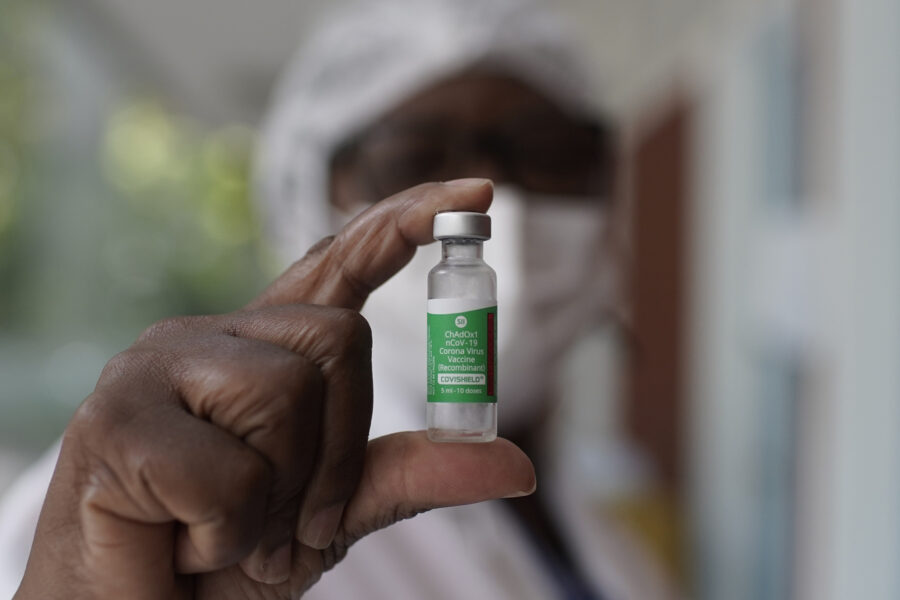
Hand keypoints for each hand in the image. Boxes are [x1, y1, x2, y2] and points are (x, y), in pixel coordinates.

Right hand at [15, 179, 534, 599]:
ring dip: (281, 501)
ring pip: (288, 396)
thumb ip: (410, 474)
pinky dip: (231, 535)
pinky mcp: (116, 416)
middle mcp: (211, 337)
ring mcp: (157, 367)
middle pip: (340, 340)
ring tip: (230, 537)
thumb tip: (519, 464)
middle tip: (294, 528)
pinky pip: (230, 472)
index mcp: (262, 350)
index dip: (406, 222)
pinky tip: (185, 543)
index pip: (341, 264)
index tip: (476, 189)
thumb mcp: (333, 515)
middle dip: (338, 455)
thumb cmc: (227, 558)